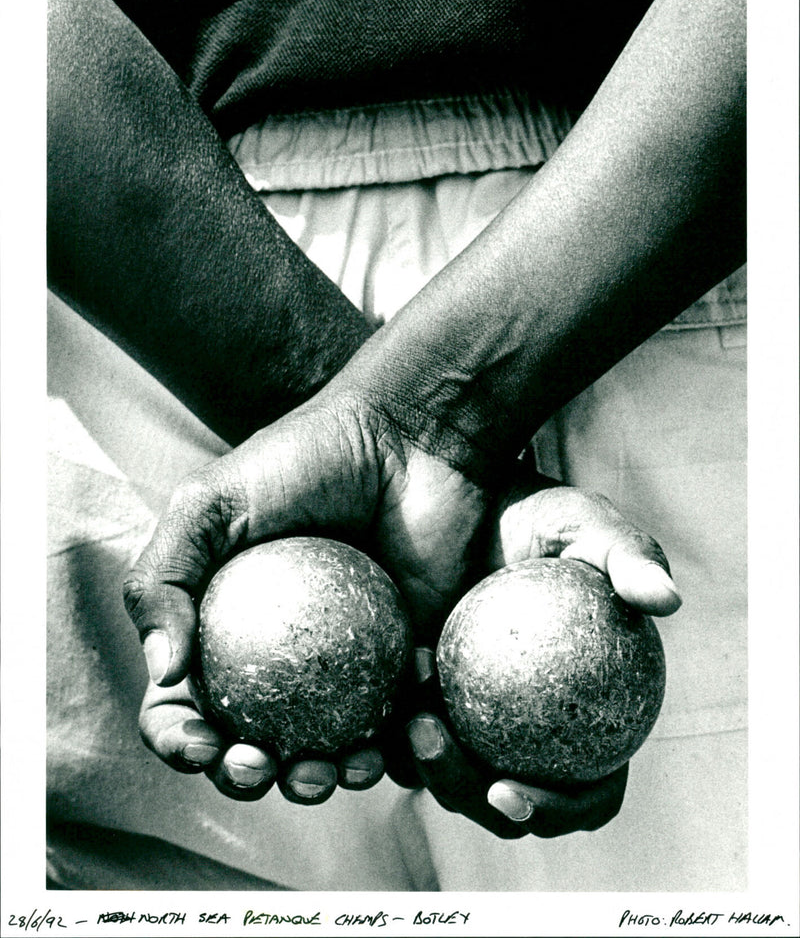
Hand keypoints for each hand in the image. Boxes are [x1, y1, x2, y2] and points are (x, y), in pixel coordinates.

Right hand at [123, 383, 490, 802]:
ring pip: (324, 751)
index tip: (199, 745)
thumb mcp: (209, 502)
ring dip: (319, 781)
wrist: (410, 435)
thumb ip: (164, 578)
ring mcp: (345, 666)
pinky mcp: (410, 665)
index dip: (178, 739)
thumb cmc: (304, 459)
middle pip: (250, 743)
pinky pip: (399, 726)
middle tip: (263, 766)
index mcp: (221, 625)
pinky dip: (395, 749)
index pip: (182, 703)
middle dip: (246, 777)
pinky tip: (394, 744)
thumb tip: (164, 674)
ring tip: (331, 769)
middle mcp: (278, 655)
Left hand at [401, 484, 680, 837]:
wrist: (458, 494)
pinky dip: (392, 730)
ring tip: (410, 714)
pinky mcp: (418, 700)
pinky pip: (403, 737)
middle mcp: (530, 730)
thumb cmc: (531, 514)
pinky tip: (386, 692)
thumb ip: (629, 557)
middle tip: (432, 738)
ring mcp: (472, 721)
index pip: (587, 791)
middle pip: (506, 802)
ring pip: (448, 780)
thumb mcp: (584, 523)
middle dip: (467, 791)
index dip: (558, 808)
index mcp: (586, 714)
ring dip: (425, 764)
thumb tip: (667, 599)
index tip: (509, 788)